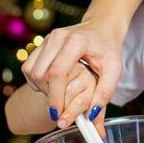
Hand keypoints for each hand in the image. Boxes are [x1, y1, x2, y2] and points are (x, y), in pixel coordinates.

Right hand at [21, 16, 126, 135]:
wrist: (101, 26)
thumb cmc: (108, 49)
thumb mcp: (114, 70)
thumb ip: (105, 93)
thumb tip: (91, 117)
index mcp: (76, 41)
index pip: (57, 72)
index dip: (55, 96)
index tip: (58, 114)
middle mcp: (57, 37)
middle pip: (41, 73)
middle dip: (49, 94)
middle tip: (61, 105)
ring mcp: (47, 39)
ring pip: (32, 71)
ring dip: (42, 87)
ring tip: (60, 92)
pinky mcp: (41, 43)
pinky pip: (29, 67)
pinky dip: (37, 80)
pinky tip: (53, 83)